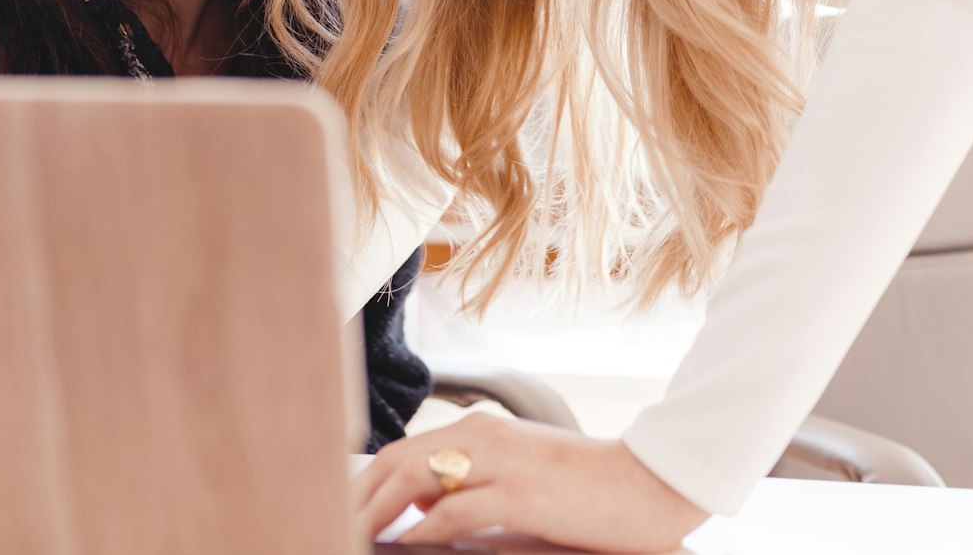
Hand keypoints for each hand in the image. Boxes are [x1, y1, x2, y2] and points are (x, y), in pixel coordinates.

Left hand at [354, 413, 708, 551]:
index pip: (401, 452)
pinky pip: (454, 511)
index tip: (338, 511)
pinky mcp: (519, 493)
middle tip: (326, 527)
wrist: (645, 484)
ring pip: (413, 480)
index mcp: (479, 429)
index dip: (363, 484)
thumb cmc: (584, 486)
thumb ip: (470, 484)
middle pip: (395, 462)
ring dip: (374, 513)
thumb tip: (422, 508)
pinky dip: (421, 529)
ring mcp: (500, 462)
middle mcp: (482, 436)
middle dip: (355, 498)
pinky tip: (402, 544)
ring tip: (350, 537)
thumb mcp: (518, 475)